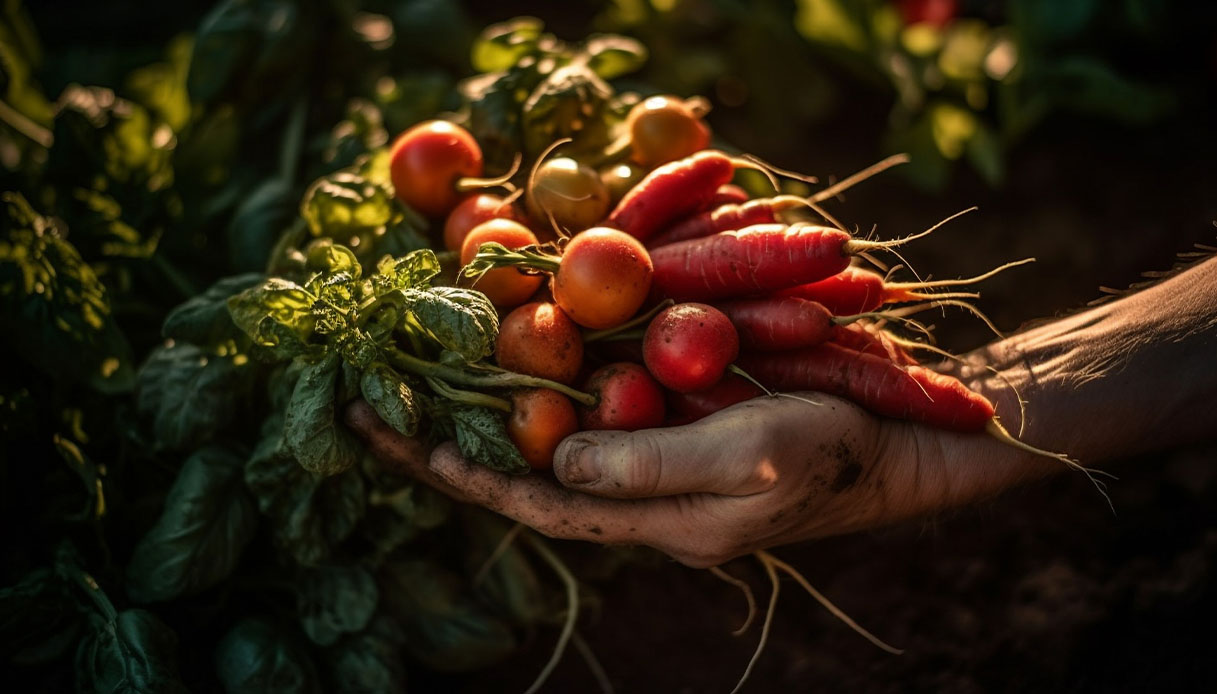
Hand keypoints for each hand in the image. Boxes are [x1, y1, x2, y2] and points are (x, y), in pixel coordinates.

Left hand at [347, 393, 1049, 566]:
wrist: (904, 438)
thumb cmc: (833, 452)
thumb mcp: (745, 460)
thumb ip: (646, 466)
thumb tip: (550, 460)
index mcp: (650, 521)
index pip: (530, 501)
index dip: (456, 466)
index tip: (385, 429)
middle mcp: (643, 492)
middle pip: (531, 464)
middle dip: (459, 428)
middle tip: (384, 386)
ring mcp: (664, 452)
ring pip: (566, 427)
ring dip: (503, 393)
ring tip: (438, 353)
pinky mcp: (687, 415)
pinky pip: (611, 395)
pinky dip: (566, 367)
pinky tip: (539, 333)